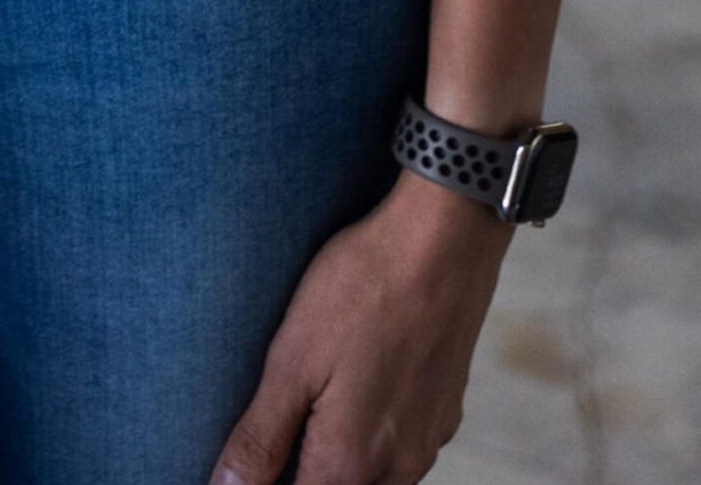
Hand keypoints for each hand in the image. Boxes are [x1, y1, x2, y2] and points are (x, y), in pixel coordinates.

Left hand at [215, 176, 511, 484]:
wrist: (445, 240)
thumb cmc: (362, 291)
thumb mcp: (291, 362)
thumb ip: (260, 439)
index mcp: (350, 462)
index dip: (264, 483)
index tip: (254, 454)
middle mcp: (399, 466)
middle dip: (301, 472)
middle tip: (273, 433)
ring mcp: (429, 439)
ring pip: (376, 479)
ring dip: (338, 461)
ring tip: (309, 412)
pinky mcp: (446, 410)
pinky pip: (402, 449)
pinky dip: (371, 439)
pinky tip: (354, 393)